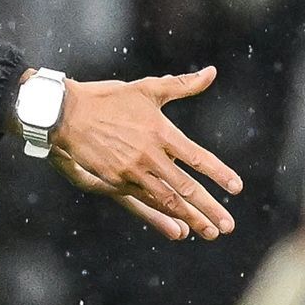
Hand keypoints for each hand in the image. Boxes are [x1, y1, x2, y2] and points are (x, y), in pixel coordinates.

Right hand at [49, 66, 243, 240]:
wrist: (67, 113)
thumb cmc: (110, 98)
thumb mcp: (147, 88)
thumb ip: (182, 85)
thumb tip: (211, 72)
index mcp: (160, 132)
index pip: (197, 157)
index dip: (218, 173)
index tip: (236, 188)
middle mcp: (149, 155)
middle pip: (185, 187)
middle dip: (209, 208)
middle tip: (228, 226)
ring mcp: (131, 171)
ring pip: (166, 200)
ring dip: (190, 218)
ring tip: (210, 232)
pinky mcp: (115, 181)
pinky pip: (144, 201)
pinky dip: (163, 216)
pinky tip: (178, 226)